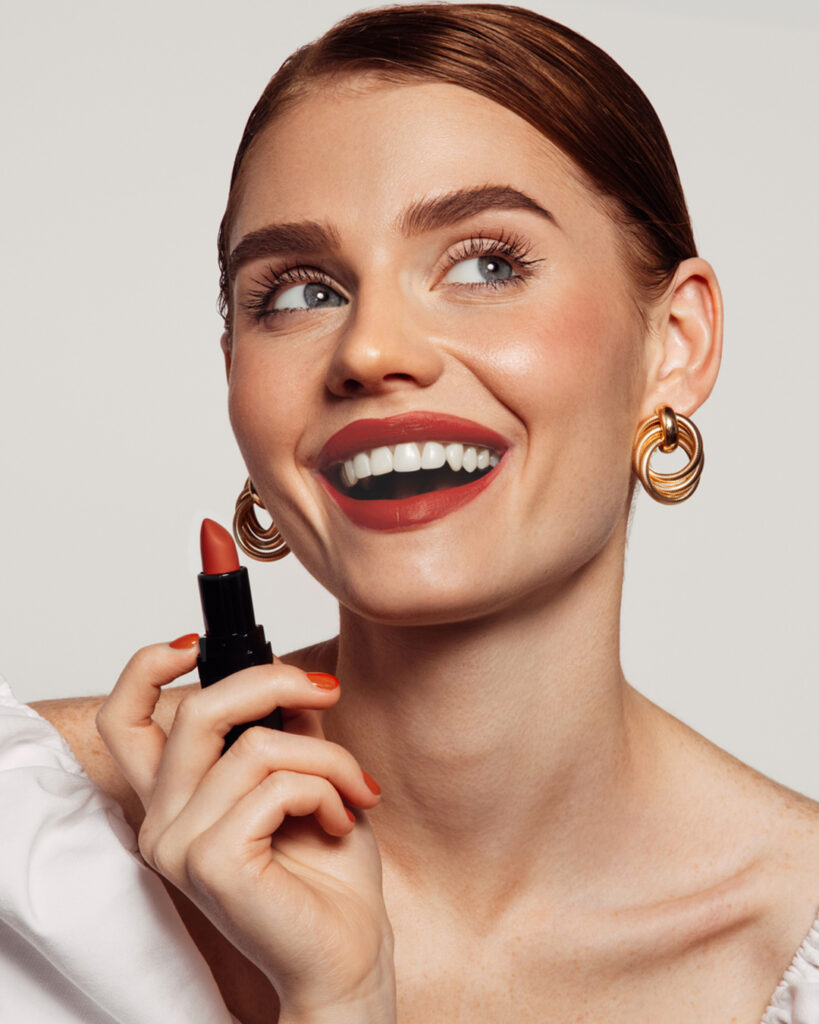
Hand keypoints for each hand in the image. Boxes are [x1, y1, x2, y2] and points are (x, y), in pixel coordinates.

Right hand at [96, 639, 395, 1021]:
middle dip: (272, 683)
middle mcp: (162, 821)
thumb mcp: (305, 777)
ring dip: (326, 755)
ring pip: (255, 745)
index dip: (146, 668)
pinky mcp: (211, 862)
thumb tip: (284, 673)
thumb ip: (283, 727)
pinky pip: (276, 785)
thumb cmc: (328, 874)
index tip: (193, 642)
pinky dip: (326, 788)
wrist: (348, 953)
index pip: (124, 720)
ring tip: (355, 787)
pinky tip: (342, 819)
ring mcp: (179, 845)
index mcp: (174, 799)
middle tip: (325, 690)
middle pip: (195, 711)